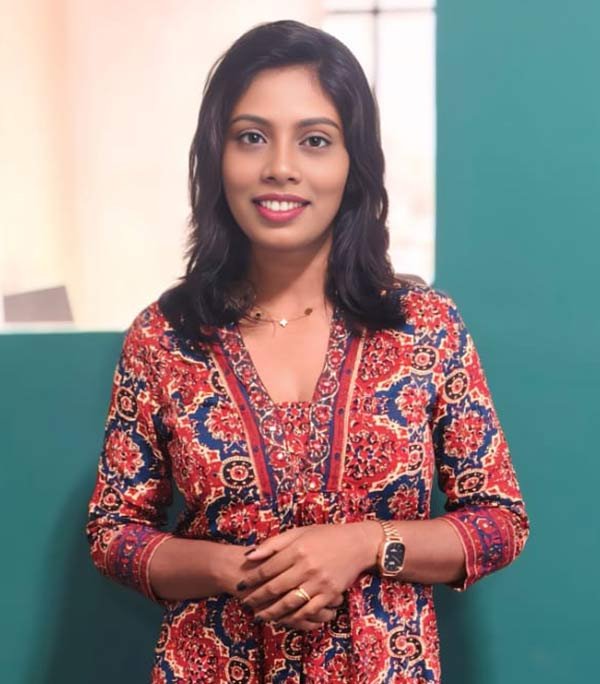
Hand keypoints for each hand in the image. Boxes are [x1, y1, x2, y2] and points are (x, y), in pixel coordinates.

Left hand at [237, 522, 378, 630]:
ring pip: (289, 603)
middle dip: (257, 598)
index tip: (241, 585)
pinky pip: (308, 610)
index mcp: (297, 549)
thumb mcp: (299, 533)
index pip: (267, 567)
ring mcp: (319, 582)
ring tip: (260, 615)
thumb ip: (274, 544)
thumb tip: (249, 556)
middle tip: (245, 603)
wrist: (357, 544)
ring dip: (271, 612)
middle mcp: (307, 566)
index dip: (251, 578)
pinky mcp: (330, 593)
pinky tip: (283, 619)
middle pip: (275, 587)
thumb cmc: (325, 536)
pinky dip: (294, 617)